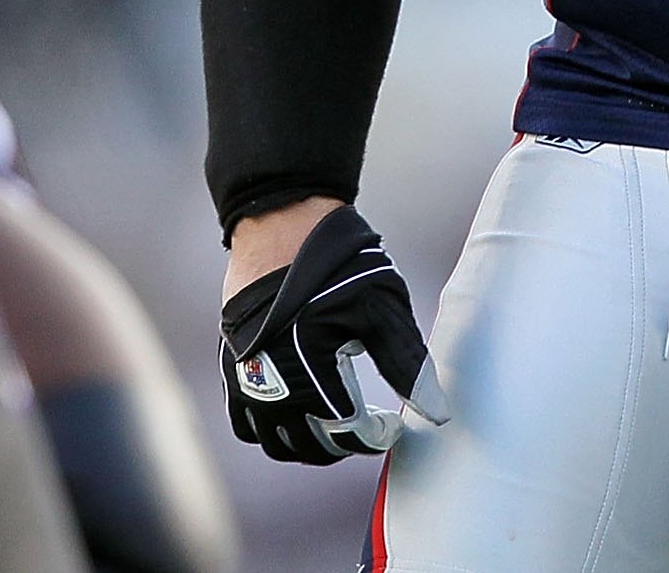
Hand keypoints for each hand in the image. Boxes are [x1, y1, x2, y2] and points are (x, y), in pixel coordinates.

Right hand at [218, 203, 447, 464]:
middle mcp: (274, 384)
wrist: (281, 222)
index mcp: (313, 373)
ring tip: (333, 421)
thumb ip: (408, 365)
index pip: (348, 432)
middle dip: (343, 443)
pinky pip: (244, 421)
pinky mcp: (231, 366)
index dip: (375, 436)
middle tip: (365, 425)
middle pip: (311, 446)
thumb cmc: (337, 263)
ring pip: (275, 441)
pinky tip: (297, 408)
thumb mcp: (381, 308)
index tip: (392, 424)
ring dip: (306, 442)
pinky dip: (269, 427)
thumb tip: (437, 414)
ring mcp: (246, 378)